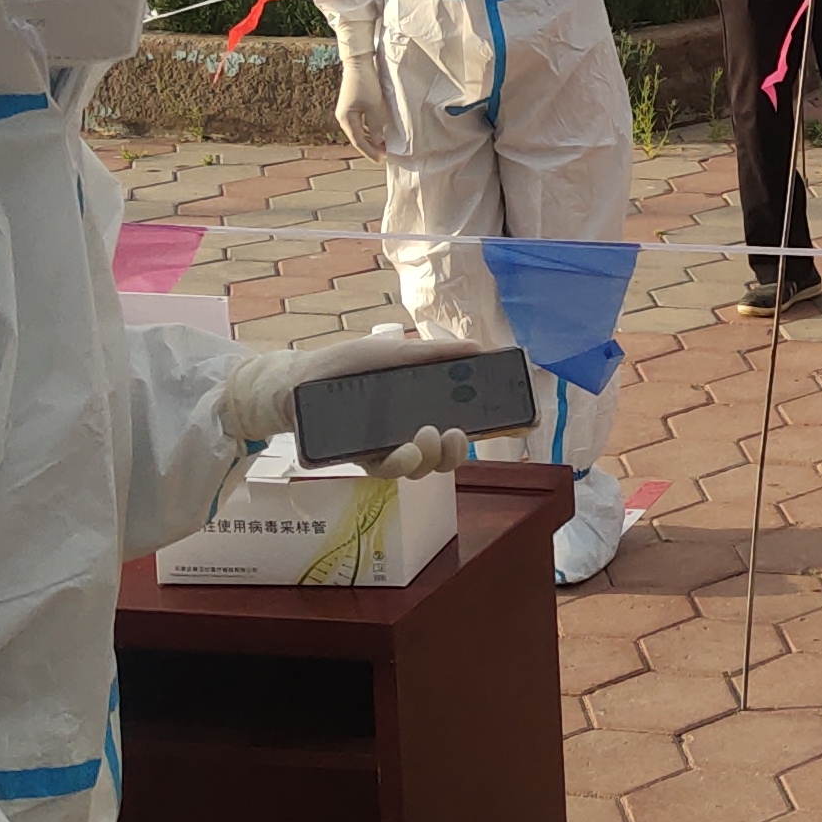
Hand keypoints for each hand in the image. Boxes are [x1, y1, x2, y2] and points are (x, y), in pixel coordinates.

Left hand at [224, 332, 501, 476]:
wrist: (296, 382)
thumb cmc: (346, 365)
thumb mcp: (393, 353)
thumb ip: (435, 354)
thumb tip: (479, 348)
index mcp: (424, 408)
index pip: (467, 423)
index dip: (497, 427)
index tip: (525, 422)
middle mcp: (410, 435)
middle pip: (448, 456)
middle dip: (459, 451)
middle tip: (456, 433)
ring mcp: (386, 451)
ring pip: (421, 469)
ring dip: (432, 457)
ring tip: (427, 434)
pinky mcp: (360, 462)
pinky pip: (387, 473)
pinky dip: (400, 463)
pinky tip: (403, 451)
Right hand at [333, 46, 388, 158]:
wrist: (359, 61)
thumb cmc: (365, 82)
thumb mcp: (374, 104)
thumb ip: (377, 124)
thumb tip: (379, 140)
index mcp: (346, 118)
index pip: (358, 141)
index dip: (370, 152)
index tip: (382, 160)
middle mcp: (344, 117)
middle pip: (358, 137)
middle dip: (371, 146)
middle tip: (385, 154)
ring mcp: (348, 111)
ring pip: (360, 130)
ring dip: (371, 138)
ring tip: (384, 145)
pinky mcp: (353, 105)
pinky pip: (361, 122)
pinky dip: (370, 129)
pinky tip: (379, 132)